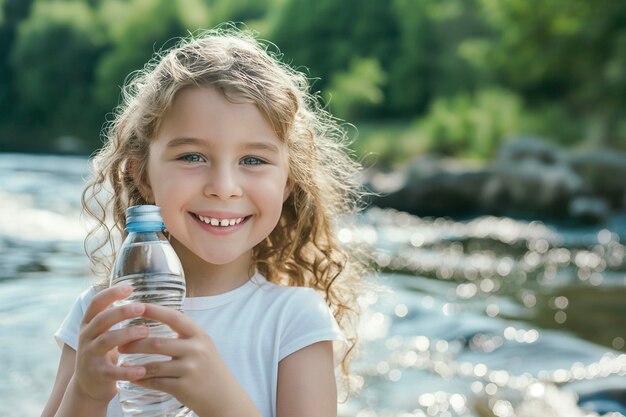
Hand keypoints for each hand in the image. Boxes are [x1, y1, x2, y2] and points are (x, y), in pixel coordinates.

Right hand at [73, 285, 148, 403]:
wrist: (88, 386)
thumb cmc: (102, 351)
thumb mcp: (102, 331)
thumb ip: (113, 315)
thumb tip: (136, 291)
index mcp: (89, 324)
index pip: (96, 303)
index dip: (111, 293)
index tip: (129, 287)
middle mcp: (86, 337)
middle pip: (102, 320)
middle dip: (121, 312)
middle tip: (141, 307)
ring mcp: (89, 356)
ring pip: (106, 341)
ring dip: (127, 335)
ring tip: (146, 331)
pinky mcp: (97, 374)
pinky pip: (113, 371)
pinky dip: (128, 371)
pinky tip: (143, 370)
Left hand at [118, 304, 248, 415]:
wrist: (225, 397)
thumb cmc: (209, 369)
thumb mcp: (203, 346)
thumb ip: (184, 334)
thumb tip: (158, 317)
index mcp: (200, 335)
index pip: (174, 317)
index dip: (154, 310)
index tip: (136, 305)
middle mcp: (196, 350)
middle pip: (157, 343)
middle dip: (134, 343)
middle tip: (119, 343)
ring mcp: (190, 369)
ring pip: (154, 365)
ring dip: (133, 365)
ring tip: (121, 362)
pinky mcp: (184, 388)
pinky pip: (156, 383)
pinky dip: (141, 380)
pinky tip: (132, 378)